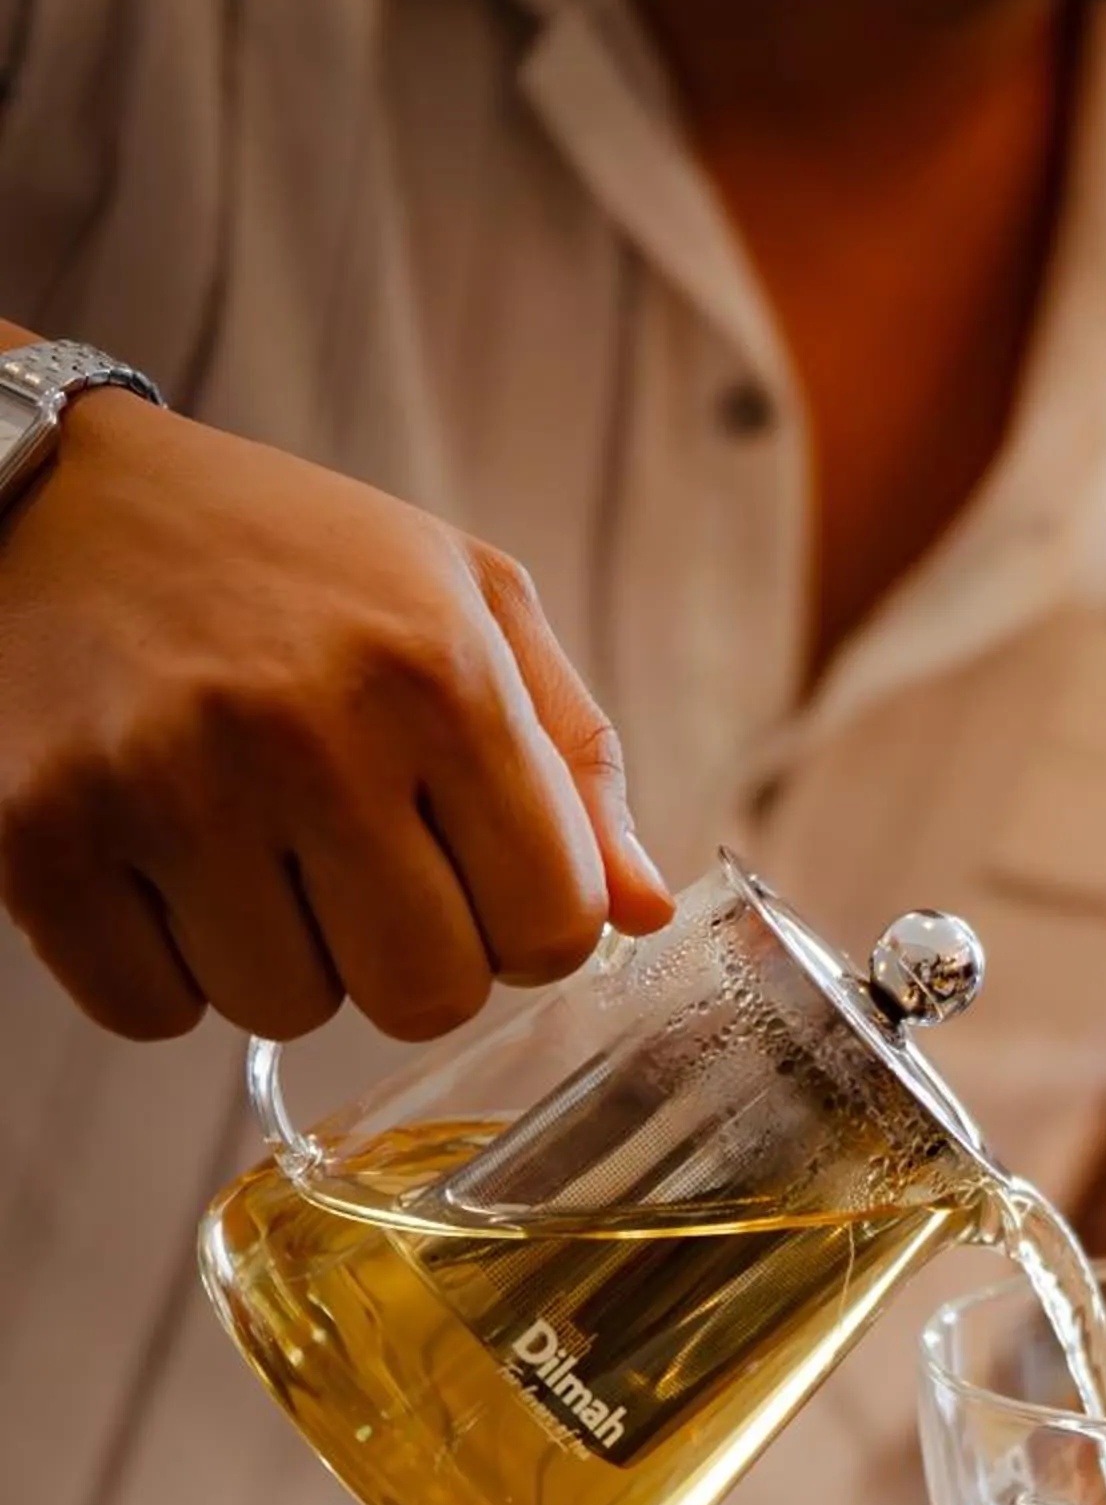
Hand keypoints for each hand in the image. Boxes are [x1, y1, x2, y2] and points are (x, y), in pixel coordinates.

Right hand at [0, 392, 674, 1040]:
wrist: (28, 490)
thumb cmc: (276, 558)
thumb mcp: (460, 600)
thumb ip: (573, 759)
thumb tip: (644, 913)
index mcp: (436, 669)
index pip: (554, 929)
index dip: (519, 923)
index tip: (466, 868)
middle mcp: (308, 729)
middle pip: (428, 997)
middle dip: (403, 956)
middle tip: (345, 864)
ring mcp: (165, 787)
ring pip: (289, 1014)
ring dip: (275, 958)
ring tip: (234, 840)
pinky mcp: (41, 839)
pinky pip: (150, 1014)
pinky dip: (157, 968)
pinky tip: (147, 863)